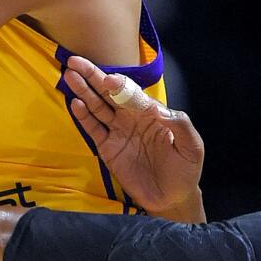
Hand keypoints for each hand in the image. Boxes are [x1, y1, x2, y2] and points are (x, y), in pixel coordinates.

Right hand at [63, 56, 204, 219]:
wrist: (172, 198)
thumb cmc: (185, 170)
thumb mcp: (191, 147)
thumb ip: (180, 125)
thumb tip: (159, 109)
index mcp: (151, 112)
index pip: (132, 93)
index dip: (120, 85)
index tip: (109, 80)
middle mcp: (131, 117)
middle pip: (108, 93)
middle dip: (93, 76)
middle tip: (75, 61)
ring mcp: (118, 131)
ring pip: (97, 106)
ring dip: (83, 91)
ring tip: (69, 76)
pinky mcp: (107, 148)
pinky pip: (93, 129)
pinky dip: (83, 116)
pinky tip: (75, 103)